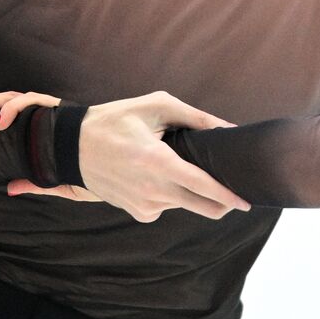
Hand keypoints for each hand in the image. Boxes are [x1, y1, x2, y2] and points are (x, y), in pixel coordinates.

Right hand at [0, 81, 250, 220]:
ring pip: (185, 204)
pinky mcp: (137, 212)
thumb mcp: (156, 106)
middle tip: (231, 187)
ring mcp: (143, 204)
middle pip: (202, 206)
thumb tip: (227, 129)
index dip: (229, 195)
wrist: (72, 147)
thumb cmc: (116, 120)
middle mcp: (152, 189)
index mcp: (158, 162)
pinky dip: (172, 193)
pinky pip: (167, 206)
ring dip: (193, 191)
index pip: (203, 186)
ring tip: (178, 165)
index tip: (247, 201)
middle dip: (221, 201)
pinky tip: (158, 175)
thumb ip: (196, 118)